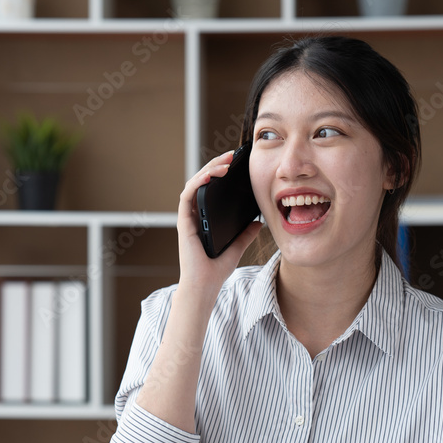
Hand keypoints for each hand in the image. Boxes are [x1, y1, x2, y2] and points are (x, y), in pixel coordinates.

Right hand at [176, 150, 262, 297]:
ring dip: (208, 169)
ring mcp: (188, 217)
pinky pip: (188, 196)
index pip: (212, 189)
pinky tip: (209, 176)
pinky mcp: (184, 222)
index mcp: (205, 218)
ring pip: (194, 184)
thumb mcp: (237, 247)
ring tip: (224, 162)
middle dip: (216, 165)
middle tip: (232, 156)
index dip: (221, 173)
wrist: (204, 286)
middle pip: (203, 182)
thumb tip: (259, 222)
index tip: (236, 163)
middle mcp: (195, 215)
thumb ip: (245, 234)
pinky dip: (197, 183)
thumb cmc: (216, 270)